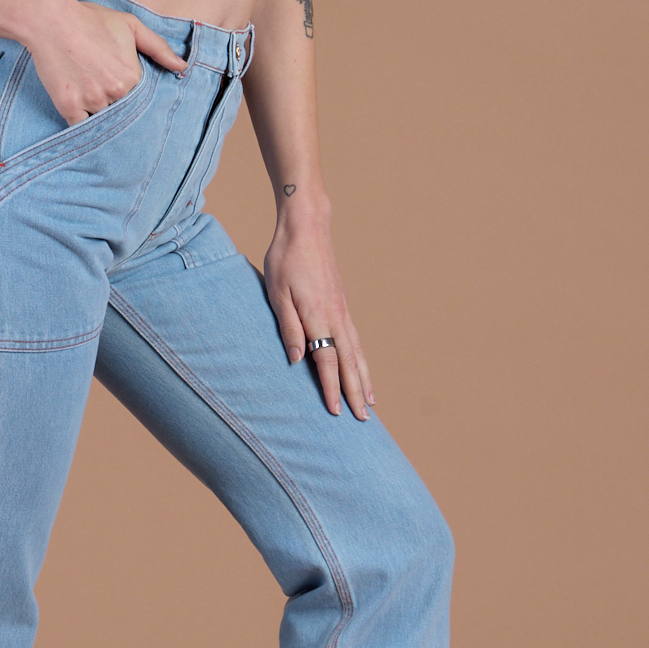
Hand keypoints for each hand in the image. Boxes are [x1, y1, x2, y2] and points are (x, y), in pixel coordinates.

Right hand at [26, 0, 185, 124]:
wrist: (50, 20)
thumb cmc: (89, 20)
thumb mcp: (130, 25)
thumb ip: (158, 47)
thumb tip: (182, 67)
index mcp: (133, 76)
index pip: (139, 98)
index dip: (131, 95)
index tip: (120, 89)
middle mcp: (116, 92)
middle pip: (122, 112)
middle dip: (116, 107)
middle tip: (104, 95)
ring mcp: (92, 102)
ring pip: (102, 120)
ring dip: (99, 115)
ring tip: (89, 99)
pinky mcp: (69, 107)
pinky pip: (80, 127)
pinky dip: (81, 124)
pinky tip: (79, 111)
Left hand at [263, 218, 373, 418]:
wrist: (307, 227)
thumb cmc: (285, 259)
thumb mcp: (277, 293)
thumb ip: (288, 327)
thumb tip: (297, 360)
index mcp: (318, 316)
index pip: (327, 361)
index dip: (331, 388)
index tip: (335, 412)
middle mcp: (336, 317)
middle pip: (349, 362)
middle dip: (356, 392)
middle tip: (363, 420)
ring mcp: (343, 311)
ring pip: (357, 352)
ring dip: (364, 379)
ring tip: (371, 402)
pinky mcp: (343, 305)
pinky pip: (356, 340)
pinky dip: (362, 359)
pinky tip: (363, 368)